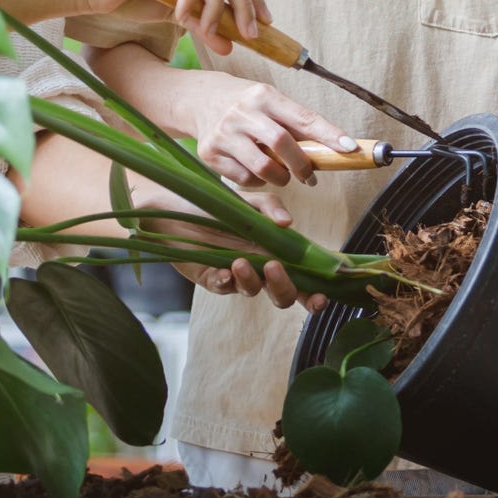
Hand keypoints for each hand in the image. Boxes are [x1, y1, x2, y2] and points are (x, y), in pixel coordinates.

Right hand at [71, 0, 269, 53]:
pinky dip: (188, 1)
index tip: (266, 21)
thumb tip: (231, 45)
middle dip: (244, 4)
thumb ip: (203, 22)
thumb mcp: (175, 14)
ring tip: (216, 32)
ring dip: (218, 7)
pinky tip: (183, 19)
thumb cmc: (130, 0)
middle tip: (252, 32)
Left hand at [131, 179, 328, 312]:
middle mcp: (260, 268)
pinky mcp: (212, 279)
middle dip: (284, 288)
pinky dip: (225, 281)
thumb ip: (271, 208)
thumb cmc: (216, 203)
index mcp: (277, 251)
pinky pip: (223, 288)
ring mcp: (236, 276)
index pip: (304, 278)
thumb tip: (289, 224)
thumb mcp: (248, 201)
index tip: (321, 296)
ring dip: (251, 280)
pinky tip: (222, 271)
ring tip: (239, 261)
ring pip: (253, 292)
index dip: (315, 293)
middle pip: (283, 295)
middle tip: (273, 268)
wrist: (175, 205)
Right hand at [180, 70, 356, 187]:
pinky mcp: (210, 152)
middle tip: (310, 176)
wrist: (199, 99)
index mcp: (263, 96)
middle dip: (302, 165)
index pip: (302, 117)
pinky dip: (257, 181)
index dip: (328, 134)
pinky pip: (243, 178)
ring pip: (262, 167)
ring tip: (283, 175)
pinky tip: (257, 172)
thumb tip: (334, 147)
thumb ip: (295, 123)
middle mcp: (242, 112)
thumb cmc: (246, 103)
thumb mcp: (269, 101)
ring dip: (281, 177)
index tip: (349, 148)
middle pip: (282, 143)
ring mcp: (224, 133)